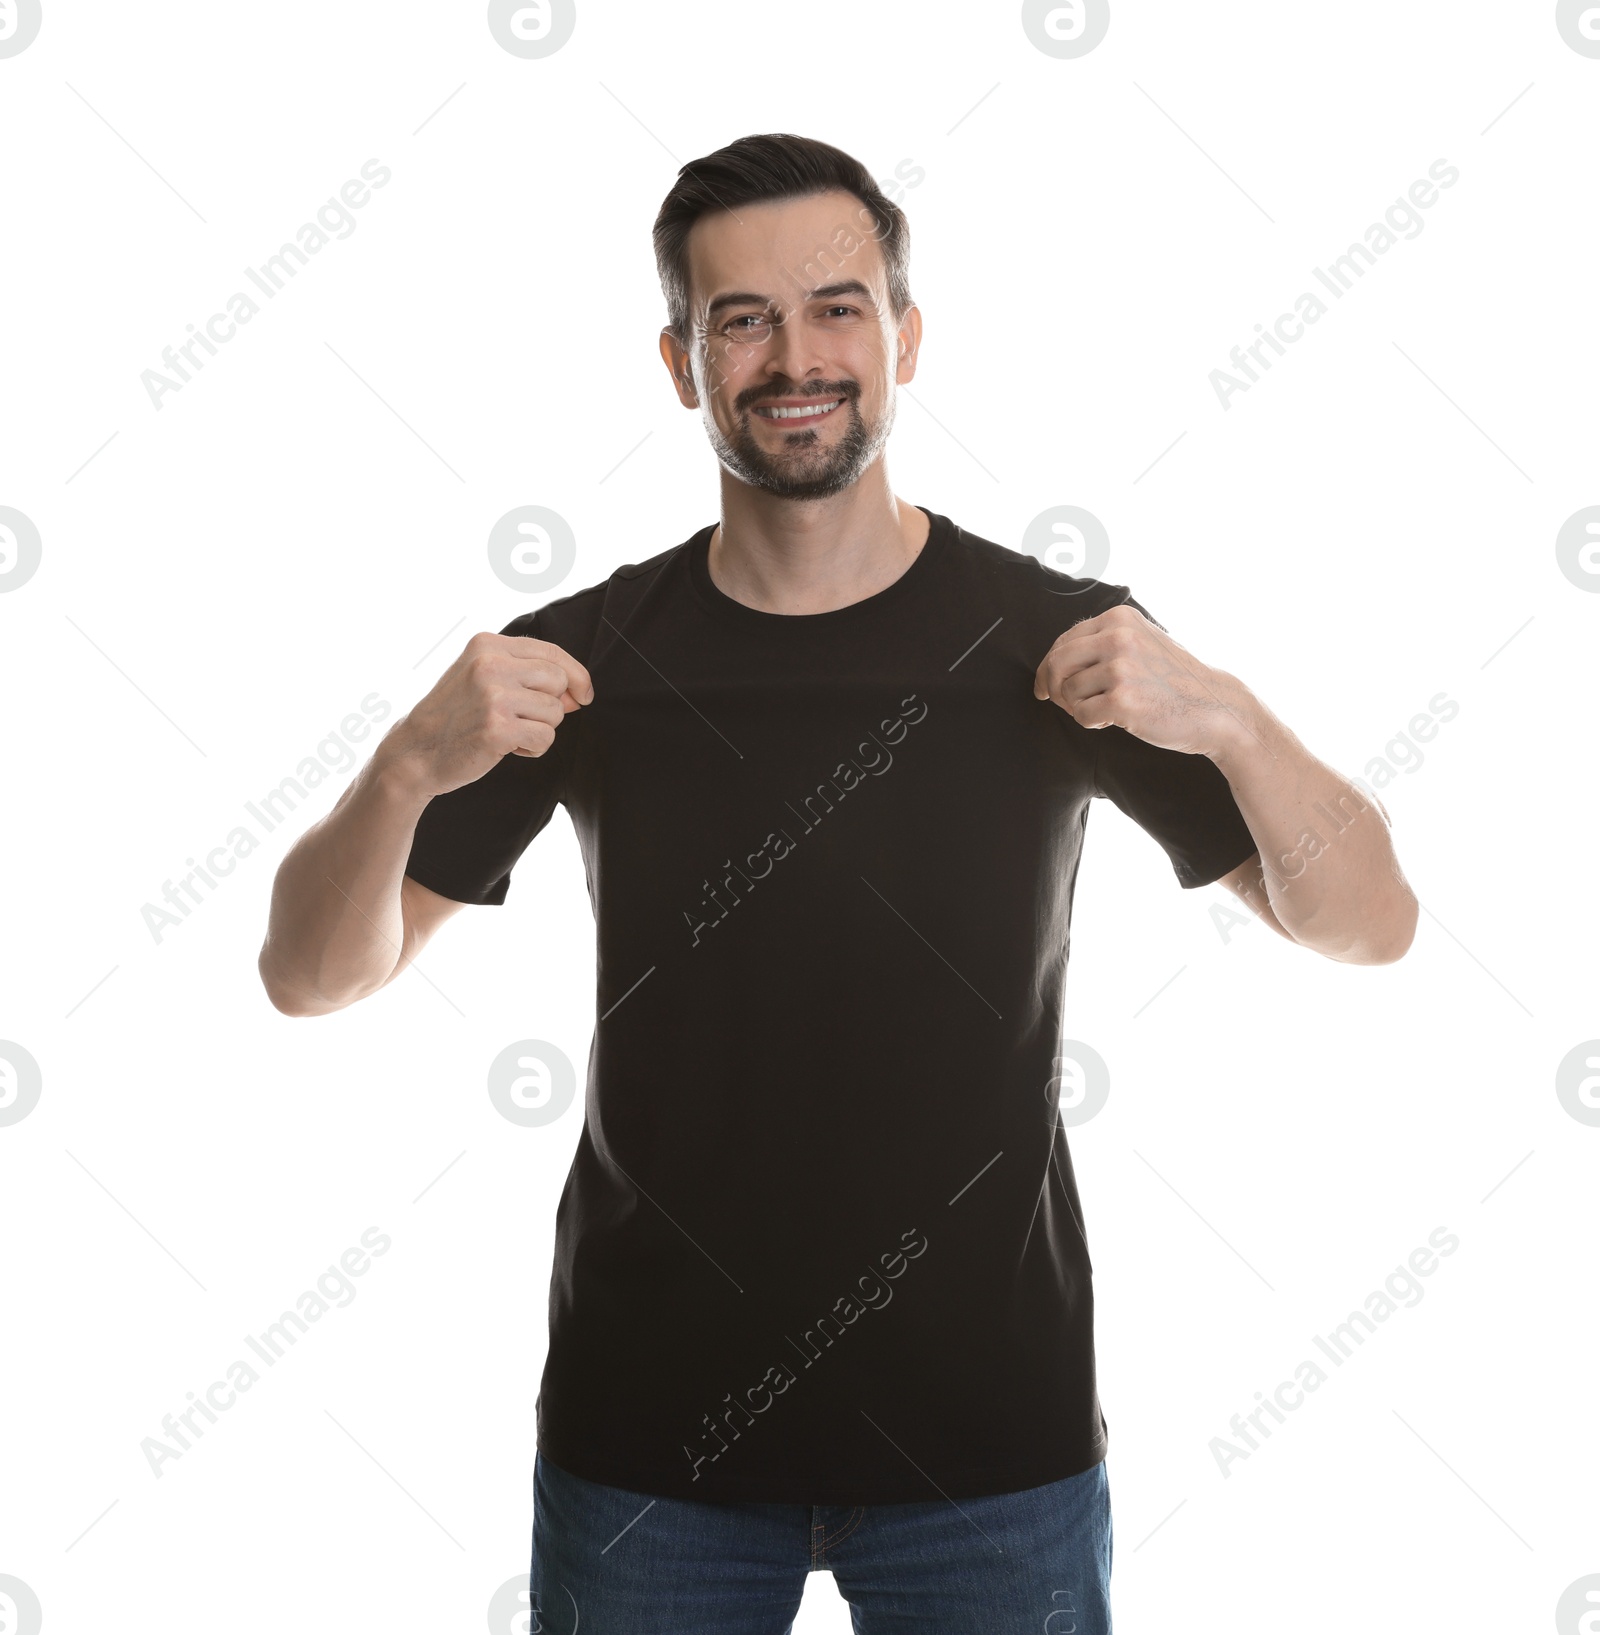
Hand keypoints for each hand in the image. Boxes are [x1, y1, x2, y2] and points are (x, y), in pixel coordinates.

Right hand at [379, 631, 592, 798]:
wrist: (414, 752)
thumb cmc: (452, 717)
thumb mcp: (481, 679)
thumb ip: (528, 677)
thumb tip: (578, 694)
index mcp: (487, 645)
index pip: (551, 652)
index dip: (576, 675)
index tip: (583, 694)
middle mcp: (490, 665)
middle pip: (559, 680)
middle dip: (553, 705)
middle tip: (524, 718)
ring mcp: (493, 696)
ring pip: (555, 712)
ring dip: (540, 729)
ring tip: (509, 732)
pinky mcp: (498, 729)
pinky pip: (545, 738)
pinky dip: (533, 748)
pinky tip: (507, 747)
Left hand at [1032, 603, 1243, 757]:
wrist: (1215, 708)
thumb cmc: (1173, 681)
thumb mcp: (1141, 643)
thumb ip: (1101, 643)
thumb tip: (1051, 663)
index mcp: (1119, 618)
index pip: (1063, 641)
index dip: (1047, 668)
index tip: (1044, 687)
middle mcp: (1119, 637)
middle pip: (1057, 664)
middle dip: (1054, 688)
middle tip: (1065, 704)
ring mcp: (1121, 668)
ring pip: (1068, 692)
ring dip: (1079, 708)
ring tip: (1106, 710)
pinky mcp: (1124, 700)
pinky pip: (1082, 716)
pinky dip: (1092, 723)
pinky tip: (1115, 720)